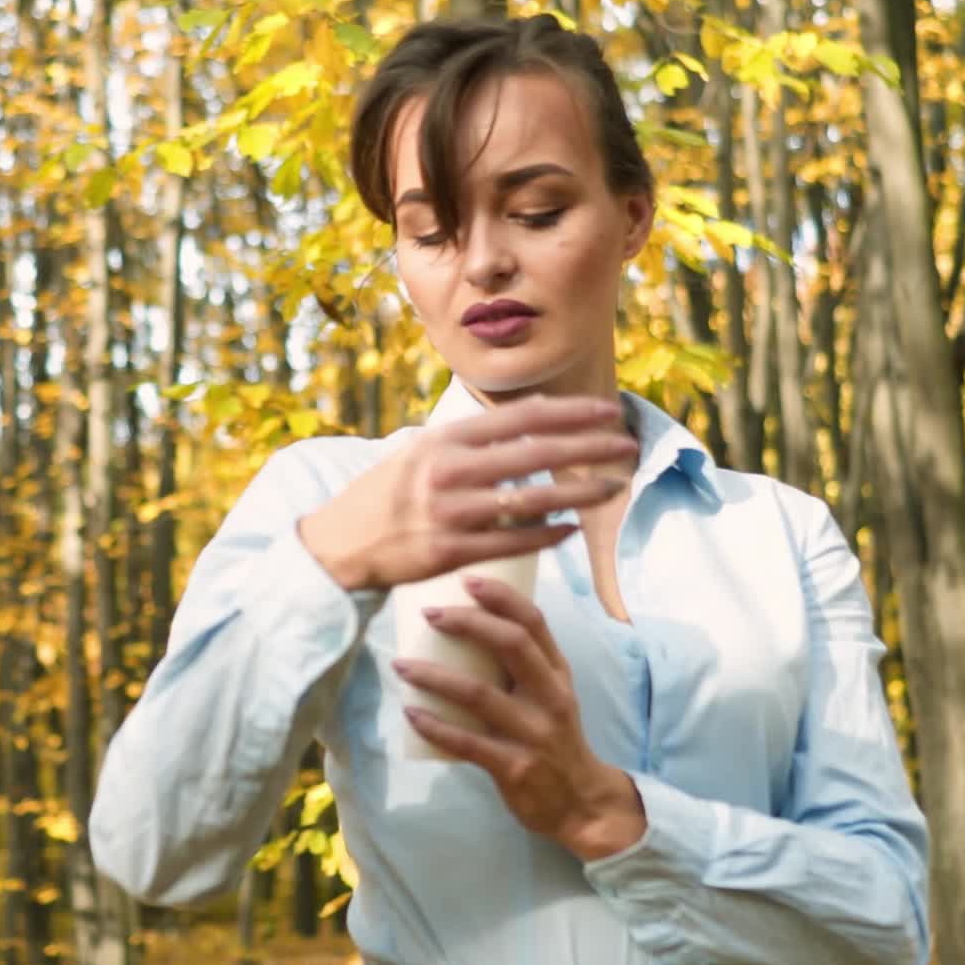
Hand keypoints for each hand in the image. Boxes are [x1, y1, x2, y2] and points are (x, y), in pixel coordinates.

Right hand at [298, 393, 636, 591]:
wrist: (337, 546)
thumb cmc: (383, 495)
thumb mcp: (417, 451)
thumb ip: (467, 439)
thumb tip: (525, 422)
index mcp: (443, 439)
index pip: (520, 418)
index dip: (569, 413)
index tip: (606, 412)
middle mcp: (448, 470)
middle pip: (536, 453)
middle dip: (589, 447)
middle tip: (627, 444)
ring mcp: (450, 512)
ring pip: (532, 499)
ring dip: (580, 491)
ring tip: (613, 485)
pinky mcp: (450, 552)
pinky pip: (513, 542)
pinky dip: (547, 535)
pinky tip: (573, 528)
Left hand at [391, 575, 646, 861]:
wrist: (580, 802)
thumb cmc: (553, 737)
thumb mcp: (550, 694)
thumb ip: (521, 664)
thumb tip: (466, 623)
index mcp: (557, 673)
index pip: (533, 622)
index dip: (501, 597)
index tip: (467, 579)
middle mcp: (550, 697)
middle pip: (511, 645)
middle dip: (468, 623)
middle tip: (430, 614)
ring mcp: (534, 733)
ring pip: (479, 693)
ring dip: (434, 676)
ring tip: (401, 665)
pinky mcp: (515, 767)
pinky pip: (467, 742)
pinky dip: (435, 725)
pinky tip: (410, 711)